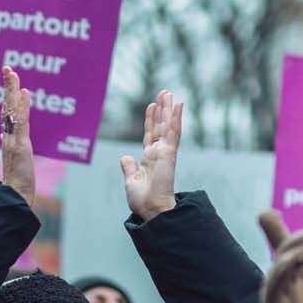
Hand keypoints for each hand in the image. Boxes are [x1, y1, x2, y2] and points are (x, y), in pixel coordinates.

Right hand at [0, 66, 34, 203]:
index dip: (8, 97)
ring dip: (12, 90)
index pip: (7, 113)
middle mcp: (8, 137)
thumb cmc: (15, 184)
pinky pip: (20, 123)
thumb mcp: (13, 162)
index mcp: (8, 139)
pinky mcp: (18, 147)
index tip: (11, 82)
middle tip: (8, 68)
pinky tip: (24, 93)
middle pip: (7, 107)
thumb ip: (8, 147)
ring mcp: (12, 141)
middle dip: (8, 87)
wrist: (13, 198)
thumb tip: (2, 135)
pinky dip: (22, 107)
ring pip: (12, 111)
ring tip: (12, 73)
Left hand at [120, 90, 182, 220]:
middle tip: (164, 92)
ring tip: (169, 93)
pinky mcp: (170, 153)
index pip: (150, 135)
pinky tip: (178, 105)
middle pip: (160, 126)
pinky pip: (173, 132)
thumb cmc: (142, 200)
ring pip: (167, 126)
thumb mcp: (131, 181)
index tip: (151, 106)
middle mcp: (158, 153)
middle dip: (162, 110)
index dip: (150, 120)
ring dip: (168, 109)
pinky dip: (176, 118)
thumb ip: (129, 168)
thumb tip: (125, 157)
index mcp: (149, 159)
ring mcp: (165, 152)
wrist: (151, 209)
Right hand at [258, 214, 302, 302]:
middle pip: (277, 260)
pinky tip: (295, 264)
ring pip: (271, 277)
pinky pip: (271, 297)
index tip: (267, 213)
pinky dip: (277, 277)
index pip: (287, 252)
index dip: (275, 232)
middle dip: (287, 240)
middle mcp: (292, 291)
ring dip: (284, 258)